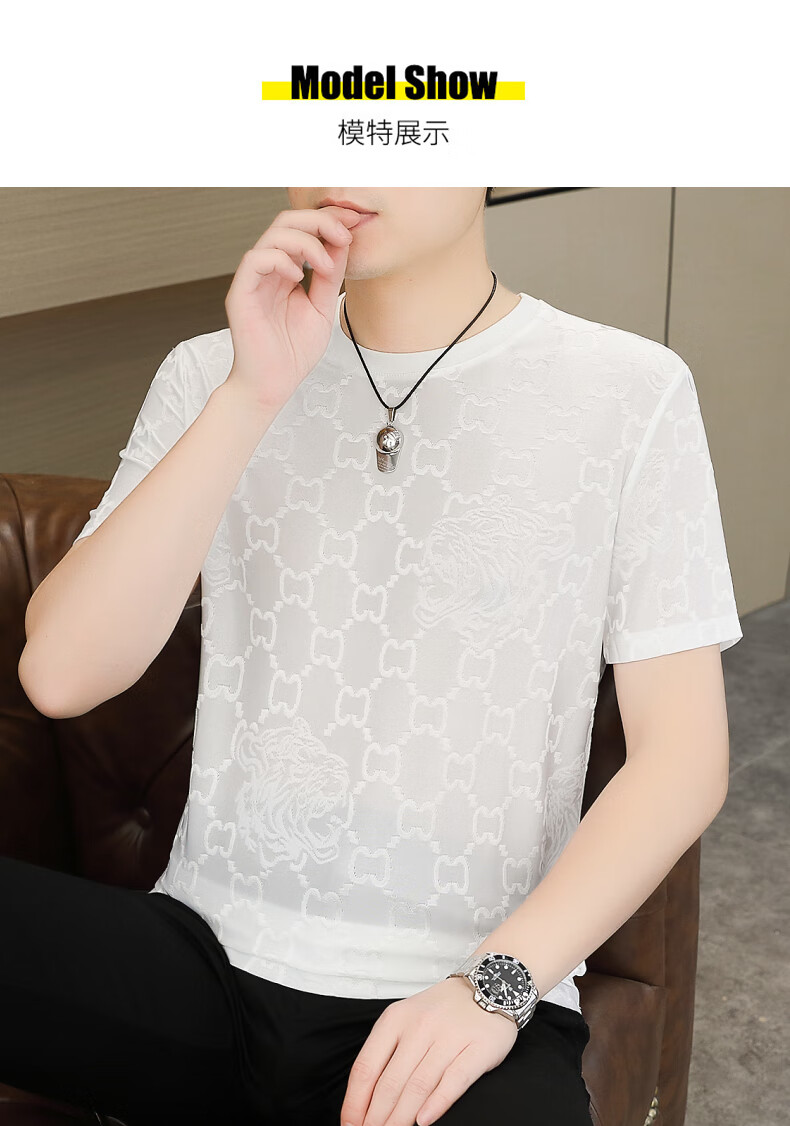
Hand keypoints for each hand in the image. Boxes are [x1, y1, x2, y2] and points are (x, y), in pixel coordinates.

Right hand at [223, 203, 363, 414]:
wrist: (272, 385)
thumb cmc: (293, 354)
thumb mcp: (321, 309)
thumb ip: (329, 277)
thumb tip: (342, 243)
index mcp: (286, 272)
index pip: (302, 230)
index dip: (328, 221)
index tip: (354, 223)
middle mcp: (268, 270)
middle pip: (287, 222)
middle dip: (319, 220)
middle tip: (344, 232)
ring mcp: (253, 280)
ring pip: (273, 234)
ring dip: (306, 241)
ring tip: (324, 263)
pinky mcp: (241, 293)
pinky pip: (255, 259)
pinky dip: (280, 259)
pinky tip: (298, 276)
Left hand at [338, 975, 517, 1125]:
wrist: (490, 985)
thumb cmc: (442, 1011)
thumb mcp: (406, 1019)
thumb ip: (386, 1053)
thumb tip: (362, 1098)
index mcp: (395, 1019)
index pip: (366, 1068)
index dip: (355, 1102)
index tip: (349, 1125)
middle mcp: (420, 1026)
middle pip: (390, 1083)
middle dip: (375, 1118)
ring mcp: (450, 1037)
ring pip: (418, 1085)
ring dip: (401, 1117)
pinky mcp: (478, 1048)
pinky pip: (454, 1080)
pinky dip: (437, 1103)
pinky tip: (424, 1121)